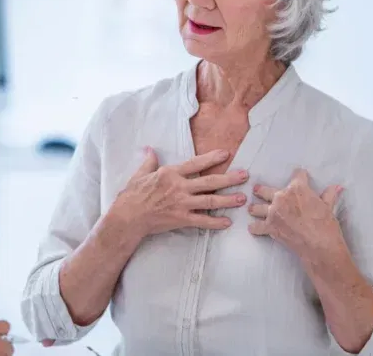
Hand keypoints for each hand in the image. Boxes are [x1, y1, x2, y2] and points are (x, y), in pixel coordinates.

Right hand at [111, 147, 248, 238]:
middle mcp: (179, 187)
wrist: (128, 217)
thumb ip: (149, 161)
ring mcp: (182, 204)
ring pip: (210, 202)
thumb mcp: (140, 174)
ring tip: (242, 199)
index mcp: (171, 174)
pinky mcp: (181, 219)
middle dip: (229, 179)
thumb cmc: (132, 195)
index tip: (226, 154)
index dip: (212, 158)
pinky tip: (227, 222)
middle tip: (245, 175)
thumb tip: (150, 149)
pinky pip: (202, 221)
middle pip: (209, 182)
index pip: (196, 163)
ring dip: (228, 200)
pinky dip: (215, 223)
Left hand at [247, 169, 343, 261]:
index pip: (297, 175)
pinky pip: (256, 227)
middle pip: (266, 190)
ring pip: (257, 207)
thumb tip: (337, 187)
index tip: (299, 176)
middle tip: (257, 190)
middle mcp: (281, 197)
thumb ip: (329, 195)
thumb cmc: (326, 225)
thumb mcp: (329, 207)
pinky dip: (255, 228)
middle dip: (261, 190)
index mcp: (298, 189)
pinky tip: (253, 228)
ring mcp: (273, 212)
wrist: (320, 245)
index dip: (299, 176)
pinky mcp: (270, 227)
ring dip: (255, 208)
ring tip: (252, 209)